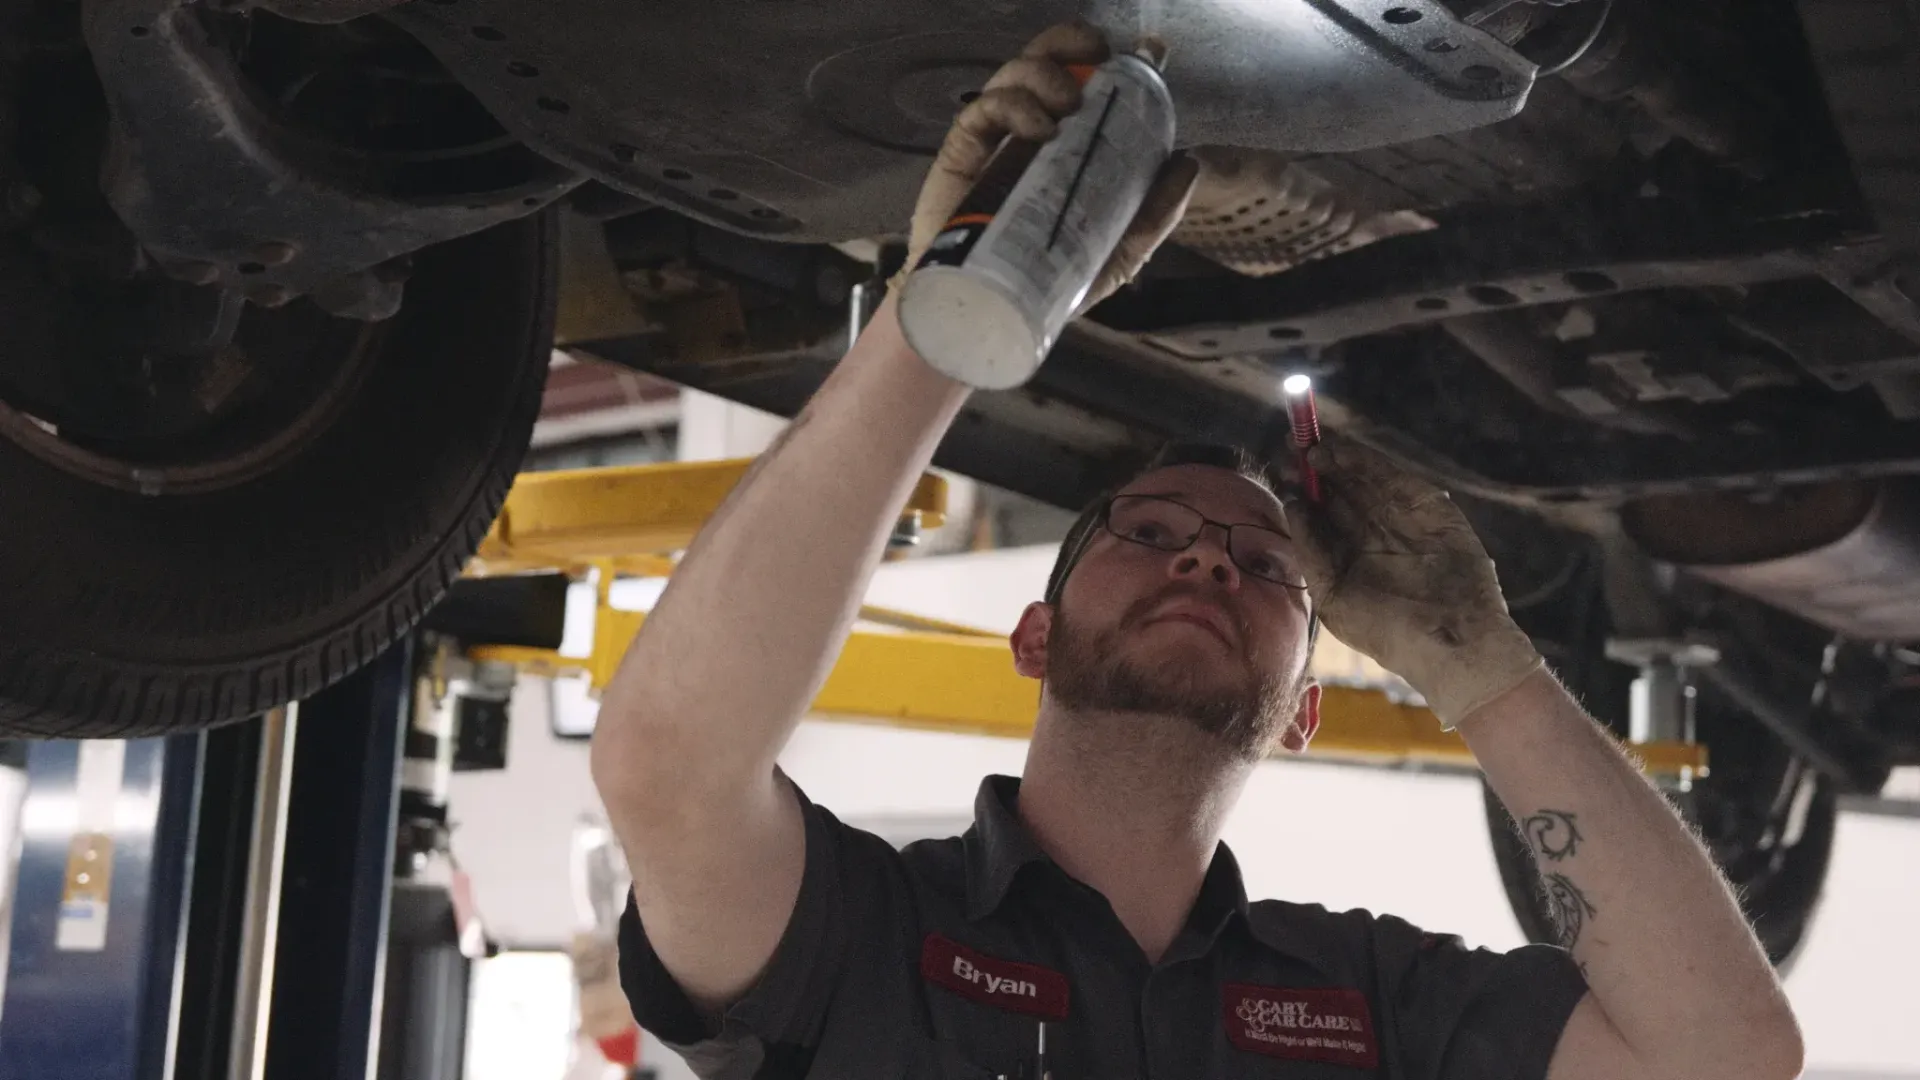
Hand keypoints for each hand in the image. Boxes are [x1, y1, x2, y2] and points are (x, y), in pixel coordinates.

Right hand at [895, 22, 1200, 311]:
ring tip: (1069, 103)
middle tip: (1096, 57)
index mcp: (1063, 146)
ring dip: (1044, 73)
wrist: (991, 316)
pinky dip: (1013, 105)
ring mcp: (994, 142)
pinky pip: (982, 111)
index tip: (1139, 53)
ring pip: (1012, 76)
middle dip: (1068, 44)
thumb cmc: (1047, 284)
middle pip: (1042, 63)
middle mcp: (1027, 134)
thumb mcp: (1116, 253)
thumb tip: (1189, 162)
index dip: (1103, 56)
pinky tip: (1039, 128)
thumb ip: (1153, 214)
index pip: (1079, 83)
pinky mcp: (962, 156)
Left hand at [1292, 440, 1543, 728]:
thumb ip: (1312, 550)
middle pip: (1339, 490)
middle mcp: (1374, 533)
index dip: (1300, 491)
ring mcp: (1402, 517)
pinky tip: (1338, 453)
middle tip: (1285, 447)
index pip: (1321, 515)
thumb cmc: (1387, 631)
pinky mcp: (1429, 506)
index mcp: (1349, 557)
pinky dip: (1366, 462)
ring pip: (1363, 479)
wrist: (1449, 639)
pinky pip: (1392, 477)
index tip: (1277, 469)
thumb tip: (1292, 505)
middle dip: (1312, 470)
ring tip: (1307, 446)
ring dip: (1336, 460)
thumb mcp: (1334, 594)